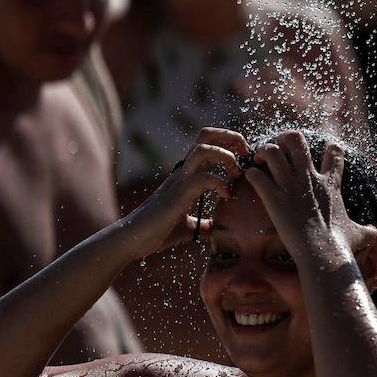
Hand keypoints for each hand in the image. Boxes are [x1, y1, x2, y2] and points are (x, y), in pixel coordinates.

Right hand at [122, 128, 250, 258]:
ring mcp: (179, 181)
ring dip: (226, 157)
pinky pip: (202, 178)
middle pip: (206, 135)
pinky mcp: (177, 196)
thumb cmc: (157, 233)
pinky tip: (226, 195)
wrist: (131, 241)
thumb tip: (215, 229)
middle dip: (231, 138)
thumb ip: (203, 223)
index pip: (208, 141)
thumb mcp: (188, 226)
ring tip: (236, 174)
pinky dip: (220, 183)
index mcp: (187, 174)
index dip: (230, 142)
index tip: (245, 158)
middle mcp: (183, 172)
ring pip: (203, 150)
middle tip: (245, 156)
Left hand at [243, 131, 376, 267]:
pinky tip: (250, 180)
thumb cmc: (341, 244)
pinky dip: (250, 174)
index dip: (327, 148)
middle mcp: (310, 178)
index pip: (334, 150)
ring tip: (259, 162)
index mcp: (330, 183)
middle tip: (278, 152)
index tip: (318, 158)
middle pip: (295, 138)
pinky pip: (255, 175)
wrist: (323, 253)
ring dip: (263, 152)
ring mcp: (291, 186)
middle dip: (283, 139)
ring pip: (272, 150)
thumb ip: (368, 230)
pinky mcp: (273, 198)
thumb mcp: (360, 234)